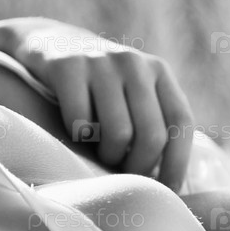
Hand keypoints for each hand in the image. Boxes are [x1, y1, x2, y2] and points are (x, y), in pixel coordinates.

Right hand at [8, 20, 193, 190]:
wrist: (48, 41)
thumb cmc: (100, 86)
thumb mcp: (134, 92)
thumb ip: (155, 123)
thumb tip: (173, 185)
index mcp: (159, 71)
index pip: (181, 122)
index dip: (177, 162)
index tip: (169, 190)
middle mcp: (134, 63)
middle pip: (152, 136)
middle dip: (140, 167)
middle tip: (126, 175)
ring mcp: (100, 62)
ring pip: (118, 134)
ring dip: (108, 156)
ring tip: (101, 152)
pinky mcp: (66, 67)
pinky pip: (81, 124)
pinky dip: (79, 139)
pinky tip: (77, 132)